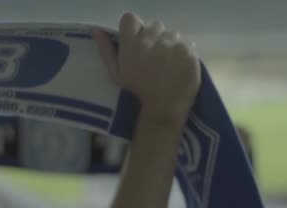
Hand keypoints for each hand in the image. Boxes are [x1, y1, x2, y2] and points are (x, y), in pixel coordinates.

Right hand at [94, 13, 200, 130]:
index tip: (137, 42)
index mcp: (132, 43)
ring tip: (168, 63)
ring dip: (170, 44)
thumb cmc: (136, 92)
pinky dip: (184, 53)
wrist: (163, 109)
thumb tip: (97, 31)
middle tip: (154, 56)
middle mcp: (153, 38)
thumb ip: (106, 50)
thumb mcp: (116, 74)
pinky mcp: (189, 51)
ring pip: (171, 34)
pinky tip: (179, 67)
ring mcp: (173, 44)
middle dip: (153, 37)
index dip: (134, 29)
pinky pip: (187, 44)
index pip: (130, 19)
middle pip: (153, 25)